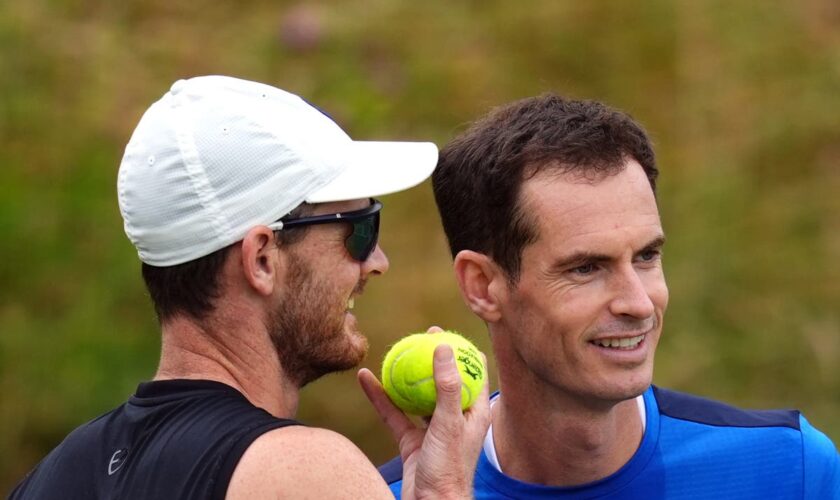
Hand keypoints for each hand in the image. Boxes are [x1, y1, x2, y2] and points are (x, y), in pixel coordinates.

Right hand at [358, 327, 490, 499]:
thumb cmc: (448, 468)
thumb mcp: (449, 423)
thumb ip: (446, 386)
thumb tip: (443, 347)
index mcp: (473, 412)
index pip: (473, 374)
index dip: (462, 351)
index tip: (446, 333)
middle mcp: (454, 418)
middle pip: (445, 380)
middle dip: (433, 357)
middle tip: (421, 336)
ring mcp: (432, 429)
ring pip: (417, 395)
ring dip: (406, 375)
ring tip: (395, 351)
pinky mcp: (411, 441)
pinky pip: (394, 413)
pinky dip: (380, 396)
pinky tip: (365, 379)